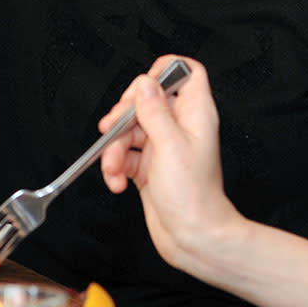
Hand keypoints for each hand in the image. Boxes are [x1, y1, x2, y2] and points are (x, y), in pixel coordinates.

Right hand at [98, 56, 242, 274]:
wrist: (193, 235)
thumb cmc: (193, 194)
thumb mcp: (169, 145)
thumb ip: (154, 111)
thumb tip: (144, 83)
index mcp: (196, 113)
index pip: (186, 72)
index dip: (164, 71)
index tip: (141, 86)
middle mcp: (181, 126)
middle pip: (147, 101)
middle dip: (123, 116)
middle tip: (111, 130)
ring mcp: (165, 146)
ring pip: (130, 131)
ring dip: (114, 150)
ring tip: (114, 169)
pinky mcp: (150, 167)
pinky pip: (126, 156)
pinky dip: (116, 168)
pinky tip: (117, 182)